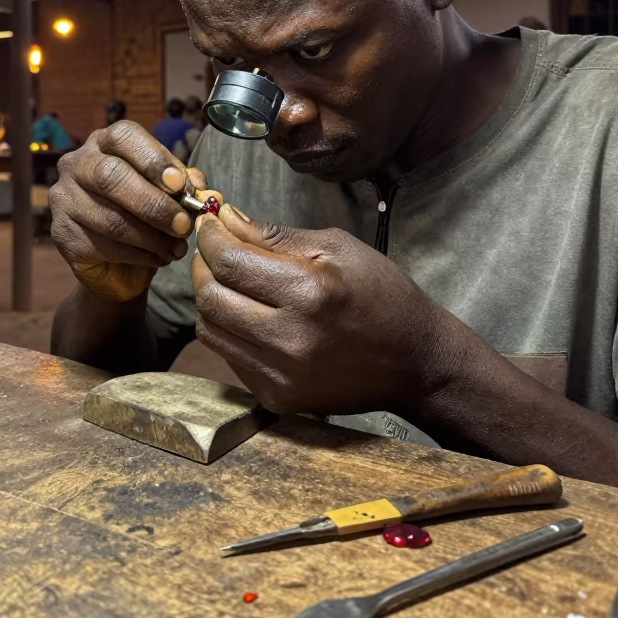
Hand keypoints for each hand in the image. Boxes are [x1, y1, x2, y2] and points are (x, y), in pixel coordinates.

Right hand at [50, 120, 219, 302]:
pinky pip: (104, 246)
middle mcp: (77, 164)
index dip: (153, 159)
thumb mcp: (169, 194)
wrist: (118, 264)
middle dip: (155, 204)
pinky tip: (159, 259)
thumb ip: (185, 184)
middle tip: (184, 225)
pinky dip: (140, 255)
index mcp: (104, 143)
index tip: (180, 185)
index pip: (123, 136)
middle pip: (111, 176)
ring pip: (110, 218)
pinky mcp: (62, 235)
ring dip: (152, 237)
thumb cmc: (145, 216)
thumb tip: (201, 187)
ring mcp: (64, 199)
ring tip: (177, 248)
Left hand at [191, 207, 455, 415]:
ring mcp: (282, 375)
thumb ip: (275, 236)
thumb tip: (225, 219)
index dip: (210, 238)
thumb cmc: (381, 293)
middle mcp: (291, 339)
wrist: (414, 361)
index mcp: (310, 293)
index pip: (229, 262)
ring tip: (229, 280)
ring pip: (210, 330)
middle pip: (210, 298)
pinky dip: (229, 329)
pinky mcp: (277, 398)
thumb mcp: (336, 248)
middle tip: (214, 250)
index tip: (210, 224)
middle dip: (203, 266)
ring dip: (210, 298)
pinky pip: (229, 356)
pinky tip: (250, 313)